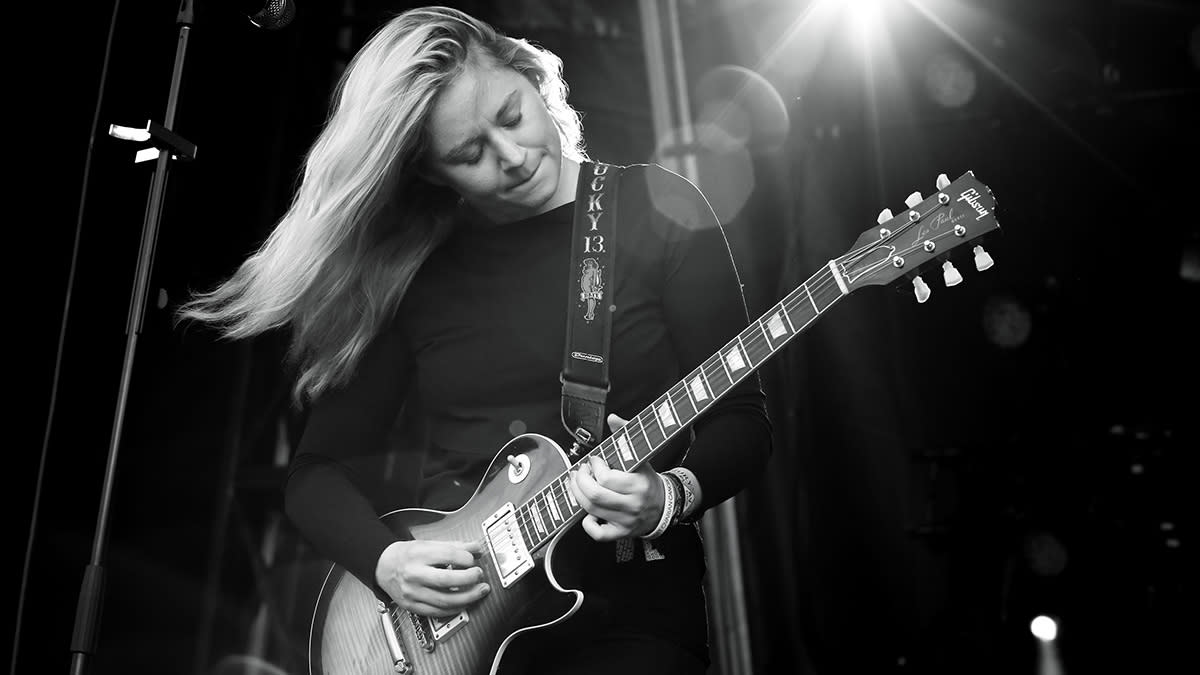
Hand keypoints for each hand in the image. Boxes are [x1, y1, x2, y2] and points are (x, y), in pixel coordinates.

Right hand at [375, 539, 489, 616]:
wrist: (383, 566)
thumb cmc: (407, 555)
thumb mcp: (429, 544)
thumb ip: (454, 546)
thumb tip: (476, 549)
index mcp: (418, 555)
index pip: (448, 555)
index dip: (466, 558)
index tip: (472, 559)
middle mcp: (414, 574)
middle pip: (447, 580)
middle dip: (469, 579)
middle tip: (479, 576)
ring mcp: (413, 592)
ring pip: (444, 600)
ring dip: (468, 597)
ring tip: (479, 591)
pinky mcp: (412, 606)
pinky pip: (437, 612)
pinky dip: (454, 609)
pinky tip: (464, 603)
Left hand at [566, 413, 664, 540]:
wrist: (664, 506)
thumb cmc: (648, 480)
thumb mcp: (641, 457)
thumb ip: (626, 435)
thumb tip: (612, 418)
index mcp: (638, 484)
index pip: (606, 478)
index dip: (594, 466)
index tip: (594, 460)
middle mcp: (632, 504)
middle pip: (594, 495)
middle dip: (580, 480)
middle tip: (580, 471)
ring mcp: (625, 521)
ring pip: (591, 510)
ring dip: (577, 494)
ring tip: (577, 483)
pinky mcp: (620, 533)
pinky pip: (598, 534)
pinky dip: (588, 523)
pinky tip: (588, 513)